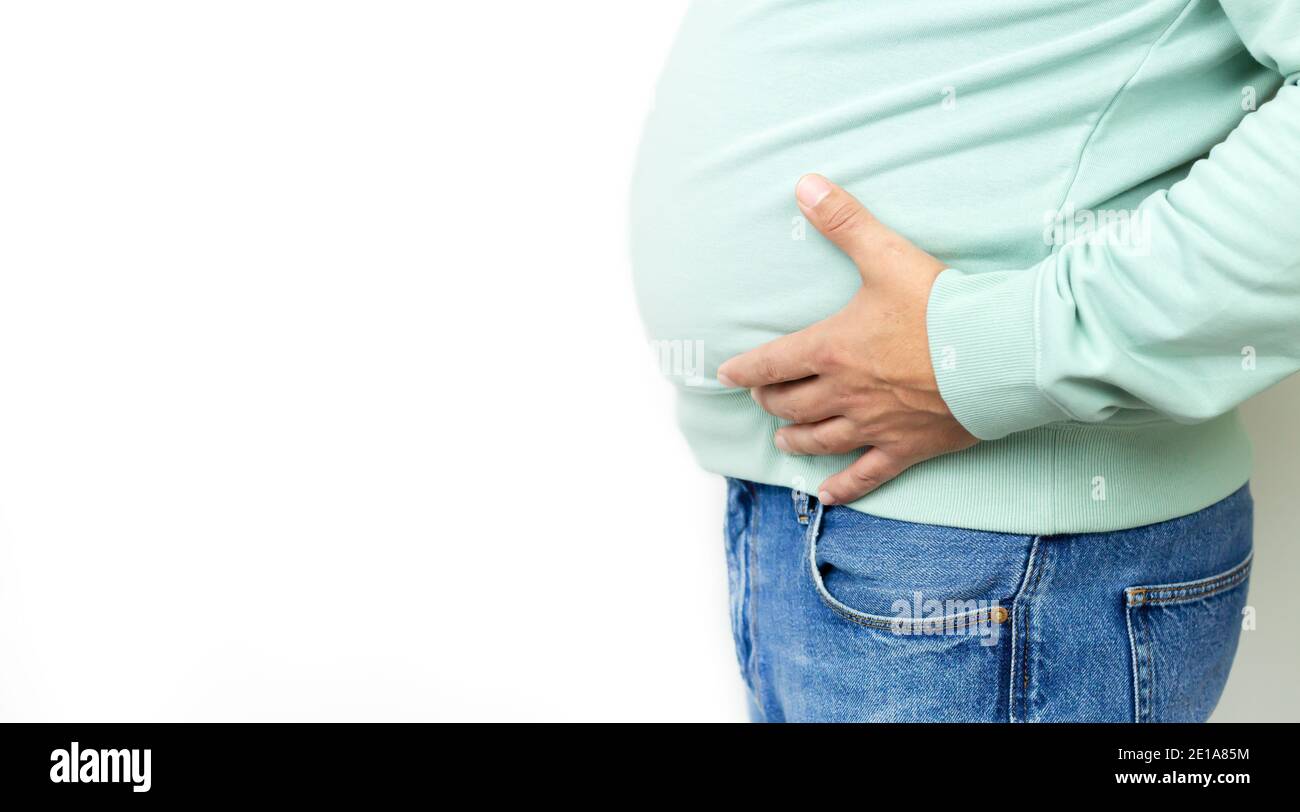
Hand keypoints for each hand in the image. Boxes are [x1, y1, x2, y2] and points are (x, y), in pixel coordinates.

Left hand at [716, 174, 976, 504]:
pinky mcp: (907, 447)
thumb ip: (843, 221)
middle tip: (762, 396)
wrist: (998, 353)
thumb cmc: (943, 304)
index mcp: (832, 348)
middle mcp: (845, 392)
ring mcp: (874, 425)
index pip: (772, 362)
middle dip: (771, 399)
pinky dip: (844, 486)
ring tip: (783, 438)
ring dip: (796, 438)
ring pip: (820, 439)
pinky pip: (867, 474)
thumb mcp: (887, 255)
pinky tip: (827, 495)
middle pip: (791, 403)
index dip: (745, 368)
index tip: (726, 375)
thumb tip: (804, 184)